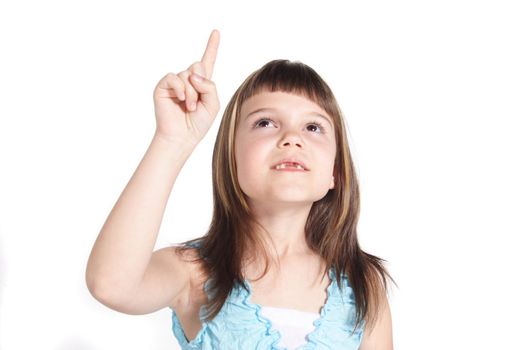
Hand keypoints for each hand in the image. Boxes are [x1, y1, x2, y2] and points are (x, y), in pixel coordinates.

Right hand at [153, 29, 220, 145]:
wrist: (182, 137)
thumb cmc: (198, 124)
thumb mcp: (213, 104)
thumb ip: (210, 86)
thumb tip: (193, 74)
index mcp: (201, 84)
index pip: (207, 62)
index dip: (212, 47)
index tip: (216, 32)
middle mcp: (187, 80)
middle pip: (198, 65)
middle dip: (201, 83)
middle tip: (197, 103)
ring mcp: (175, 83)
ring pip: (187, 74)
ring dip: (192, 93)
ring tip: (190, 107)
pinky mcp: (163, 86)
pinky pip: (174, 78)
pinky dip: (180, 89)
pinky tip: (181, 100)